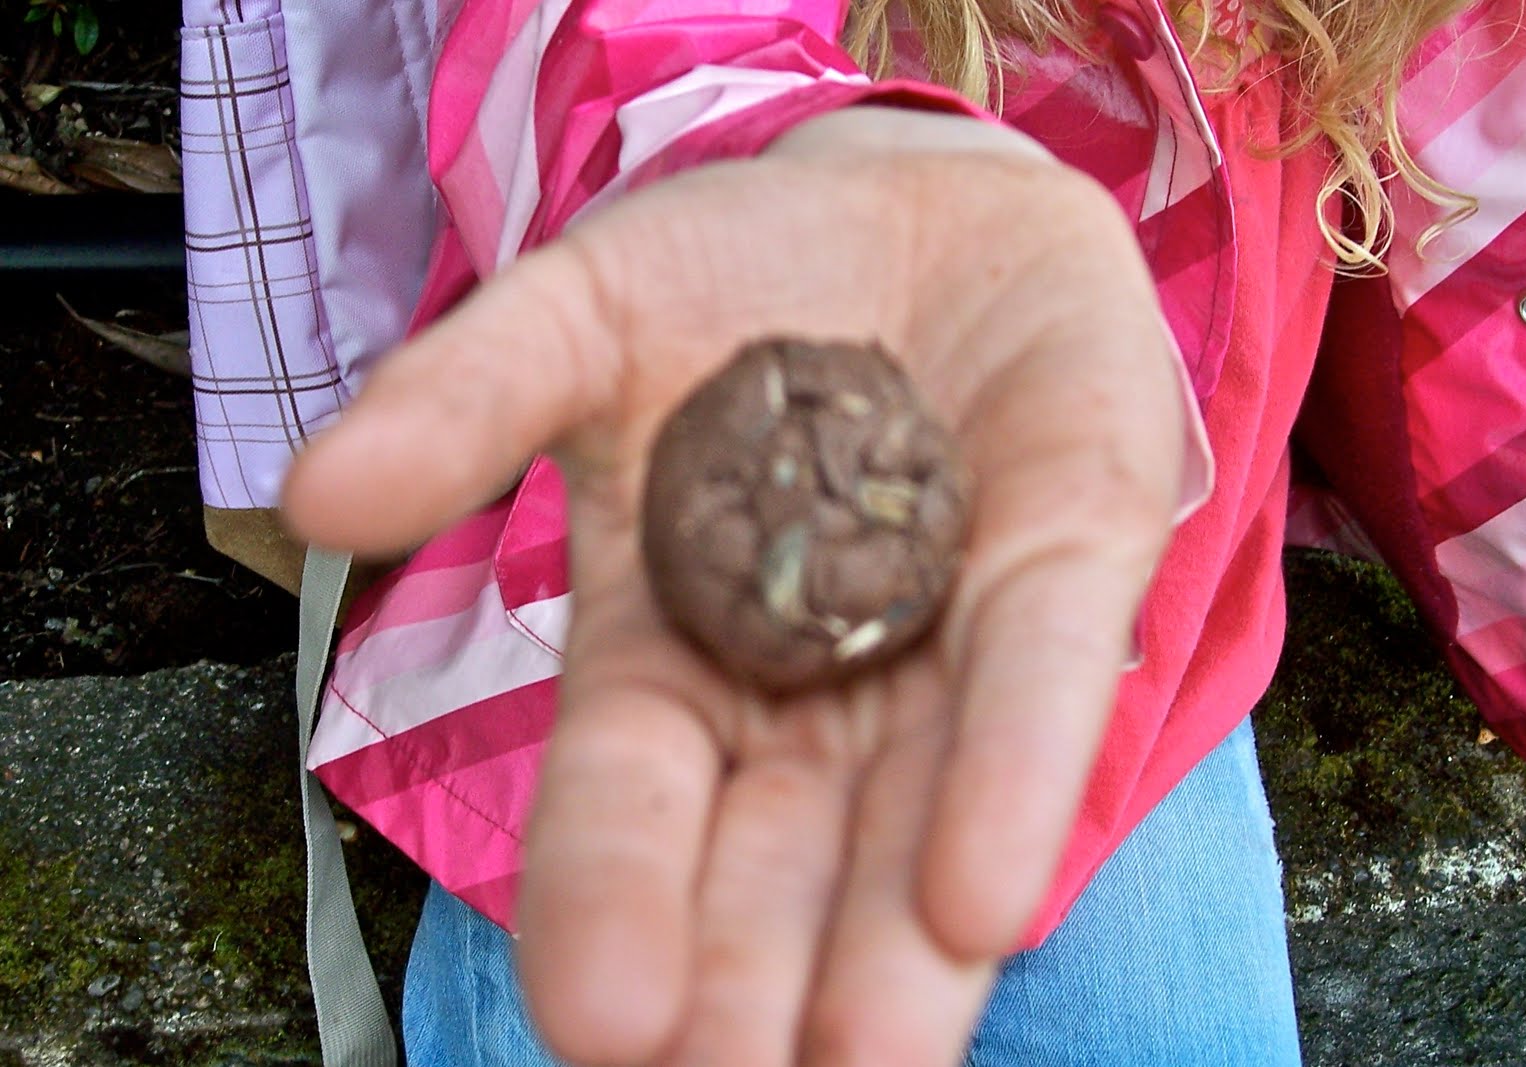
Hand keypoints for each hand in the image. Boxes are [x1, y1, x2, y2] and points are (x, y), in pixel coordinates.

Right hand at [284, 109, 1188, 1066]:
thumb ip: (468, 398)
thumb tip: (314, 496)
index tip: (601, 1020)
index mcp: (673, 651)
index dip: (609, 901)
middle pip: (776, 855)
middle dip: (754, 980)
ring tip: (871, 1060)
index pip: (628, 801)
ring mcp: (945, 637)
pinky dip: (1016, 775)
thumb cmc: (733, 274)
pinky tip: (982, 895)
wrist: (913, 204)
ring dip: (896, 954)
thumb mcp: (582, 313)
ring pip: (916, 816)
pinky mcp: (1071, 562)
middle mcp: (810, 683)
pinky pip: (1044, 674)